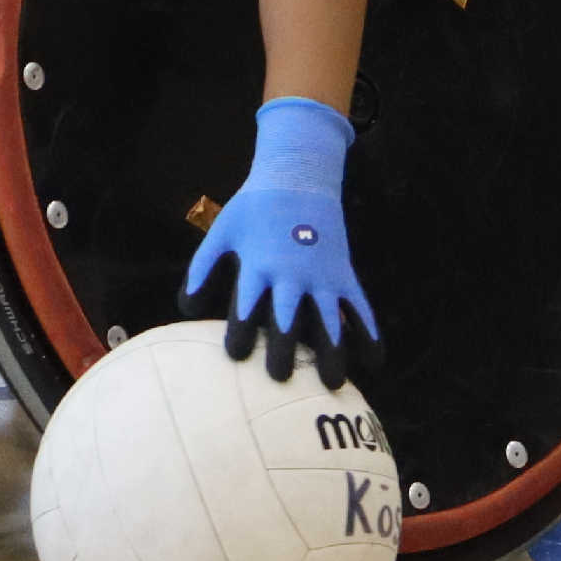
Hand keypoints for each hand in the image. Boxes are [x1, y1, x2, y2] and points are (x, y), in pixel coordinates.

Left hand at [181, 96, 375, 389]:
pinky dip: (369, 332)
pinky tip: (375, 361)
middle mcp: (292, 273)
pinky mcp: (344, 273)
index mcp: (259, 264)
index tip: (237, 357)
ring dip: (331, 352)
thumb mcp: (223, 232)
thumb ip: (202, 268)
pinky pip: (360, 307)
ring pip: (328, 319)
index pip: (247, 305)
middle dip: (284, 350)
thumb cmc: (254, 208)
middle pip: (288, 319)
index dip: (241, 333)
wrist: (299, 175)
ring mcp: (322, 274)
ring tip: (331, 385)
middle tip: (280, 378)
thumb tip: (184, 309)